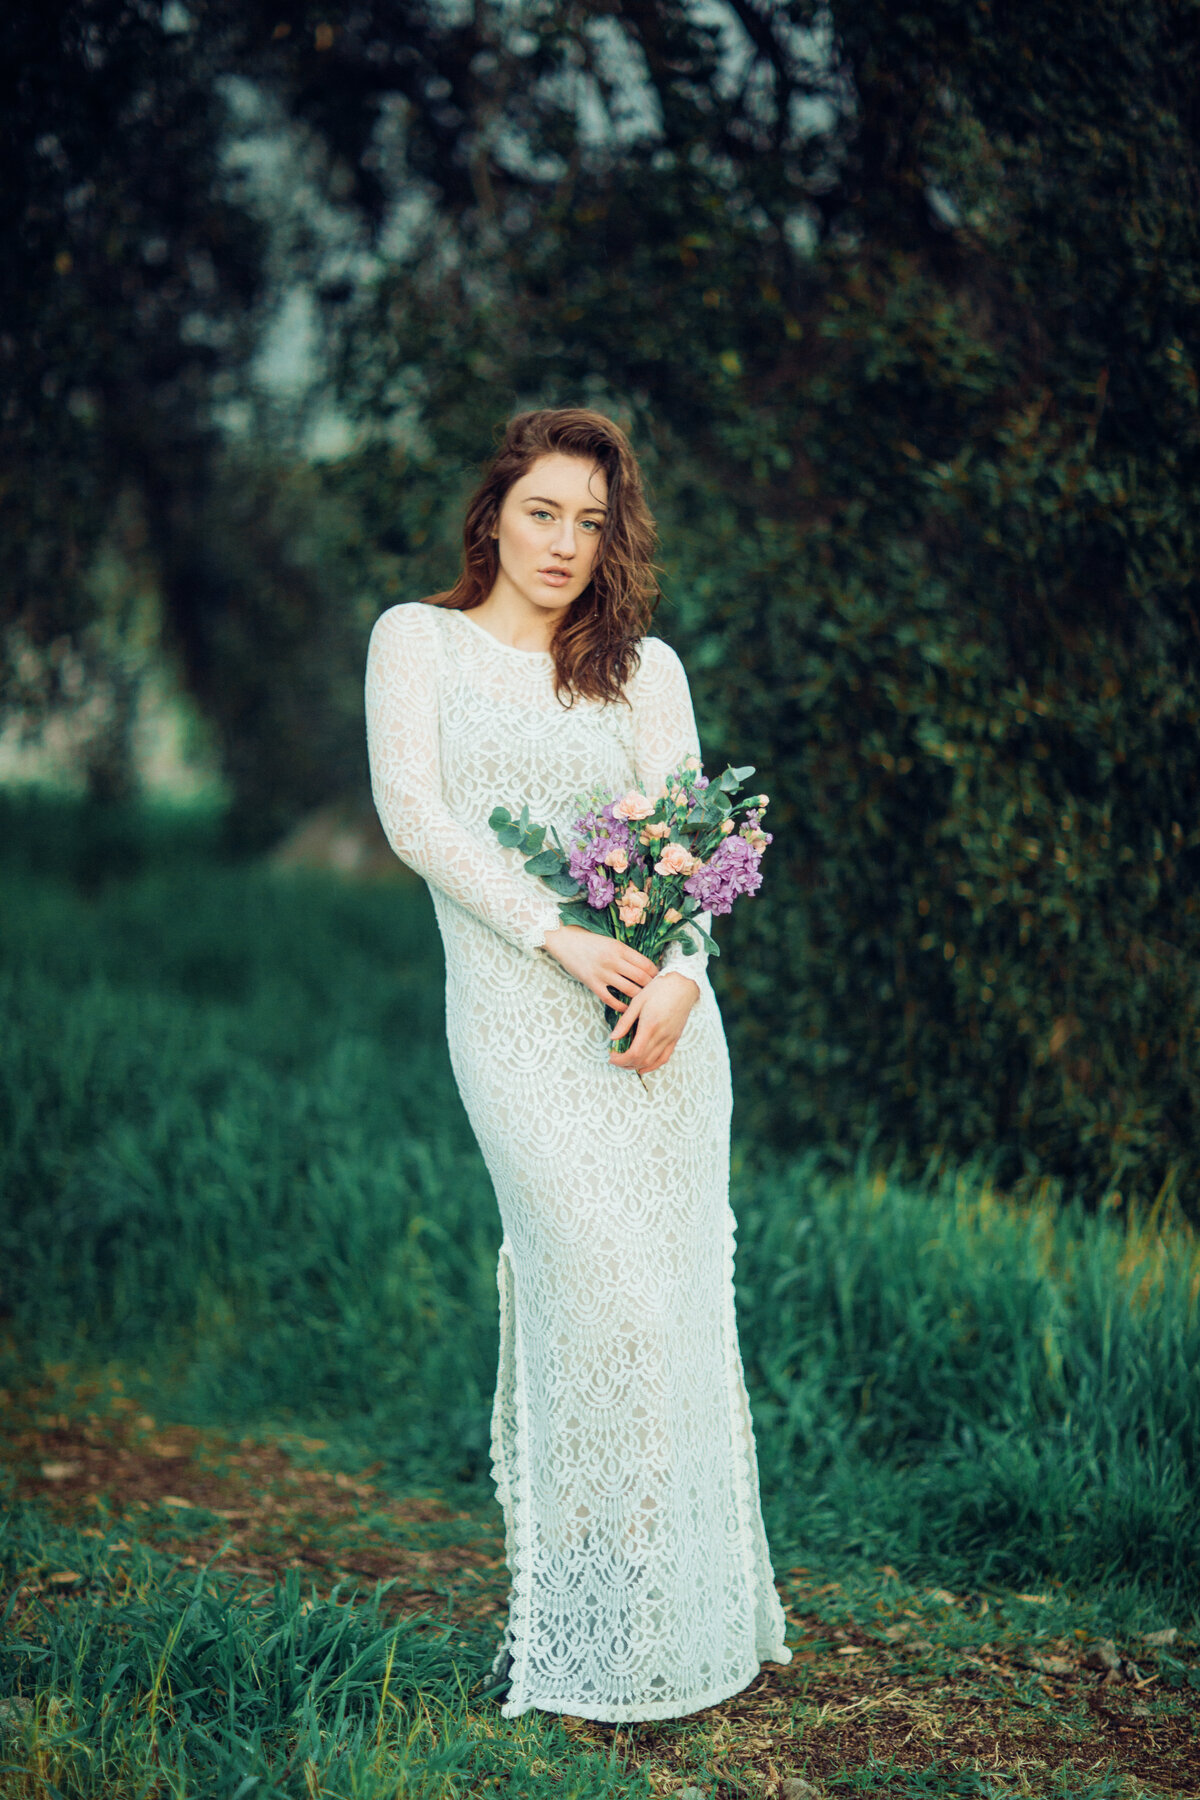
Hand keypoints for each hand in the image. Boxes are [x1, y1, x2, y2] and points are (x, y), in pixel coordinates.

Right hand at [542, 925, 658, 1011]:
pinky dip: (621, 1006)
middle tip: (657, 994)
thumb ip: (625, 953)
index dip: (656, 974)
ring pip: (629, 990)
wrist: (564, 941)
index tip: (660, 979)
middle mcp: (613, 960)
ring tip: (645, 1003)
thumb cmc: (588, 941)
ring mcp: (603, 973)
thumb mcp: (610, 942)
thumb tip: (645, 966)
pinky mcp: (592, 983)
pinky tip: (627, 1009)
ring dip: (639, 998)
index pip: (646, 964)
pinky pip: (611, 999)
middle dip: (652, 987)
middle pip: (641, 978)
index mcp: (620, 948)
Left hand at [608, 970, 698, 1073]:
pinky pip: (664, 1058)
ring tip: (626, 1063)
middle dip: (625, 1064)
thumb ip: (625, 1022)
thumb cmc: (659, 989)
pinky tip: (643, 1067)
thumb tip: (613, 1037)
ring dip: (637, 1066)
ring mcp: (670, 1038)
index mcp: (650, 1026)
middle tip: (615, 1059)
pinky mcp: (675, 1038)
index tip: (611, 1056)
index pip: (634, 1053)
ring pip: (652, 1062)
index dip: (621, 1059)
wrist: (682, 984)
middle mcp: (661, 1035)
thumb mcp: (637, 1001)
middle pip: (641, 1060)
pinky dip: (653, 1066)